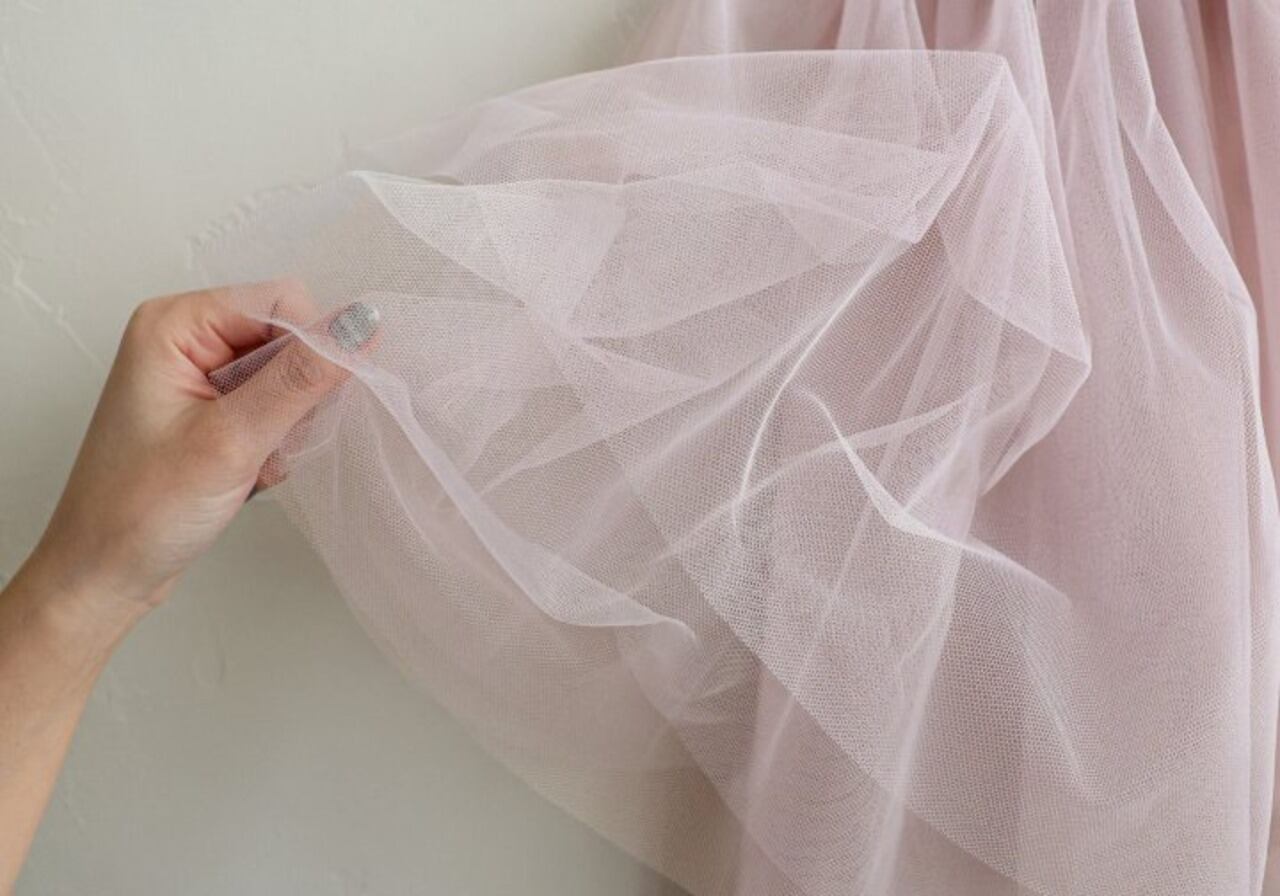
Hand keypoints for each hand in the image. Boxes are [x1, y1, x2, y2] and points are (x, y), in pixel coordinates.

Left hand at [19, 281, 377, 627]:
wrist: (103, 576)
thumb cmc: (139, 512)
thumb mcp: (232, 440)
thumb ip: (301, 378)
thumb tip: (359, 325)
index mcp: (174, 324)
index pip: (281, 302)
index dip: (312, 348)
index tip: (310, 406)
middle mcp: (184, 338)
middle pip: (286, 337)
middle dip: (297, 394)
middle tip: (269, 442)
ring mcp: (197, 375)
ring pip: (287, 375)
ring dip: (289, 423)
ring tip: (253, 462)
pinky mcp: (211, 408)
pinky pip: (274, 405)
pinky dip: (277, 440)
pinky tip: (250, 471)